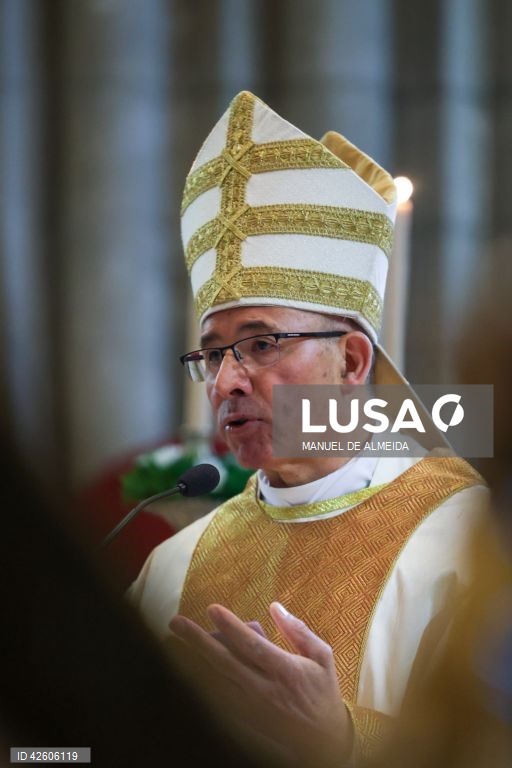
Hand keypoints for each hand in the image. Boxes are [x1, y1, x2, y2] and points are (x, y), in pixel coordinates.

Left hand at [169, 603, 351, 767]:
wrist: (322, 743)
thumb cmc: (322, 693)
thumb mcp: (322, 658)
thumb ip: (298, 631)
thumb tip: (275, 607)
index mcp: (286, 671)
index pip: (252, 646)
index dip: (231, 627)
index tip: (212, 608)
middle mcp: (264, 690)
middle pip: (224, 662)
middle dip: (198, 640)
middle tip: (175, 622)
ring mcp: (251, 707)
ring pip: (216, 680)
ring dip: (194, 658)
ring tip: (174, 638)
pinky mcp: (243, 719)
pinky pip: (218, 696)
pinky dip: (202, 678)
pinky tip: (188, 663)